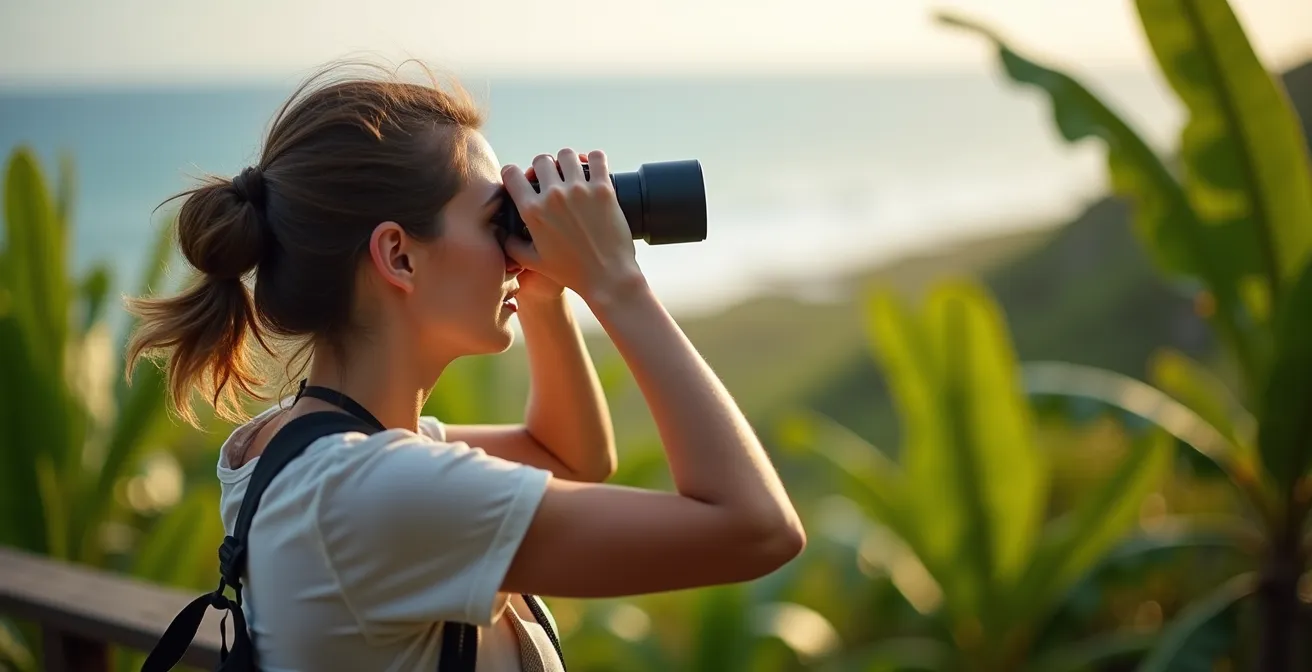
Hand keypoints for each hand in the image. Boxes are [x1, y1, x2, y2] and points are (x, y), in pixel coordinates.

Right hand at [501, 149, 644, 305]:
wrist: (607, 276)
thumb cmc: (570, 272)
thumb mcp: (532, 262)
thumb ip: (510, 244)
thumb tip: (500, 231)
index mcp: (533, 211)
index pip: (511, 174)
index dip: (513, 173)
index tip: (521, 179)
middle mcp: (554, 196)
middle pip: (540, 160)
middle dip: (543, 167)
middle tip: (551, 179)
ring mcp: (580, 190)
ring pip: (567, 155)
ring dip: (568, 162)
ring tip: (573, 173)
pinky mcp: (604, 189)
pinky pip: (597, 158)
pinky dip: (595, 160)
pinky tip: (594, 169)